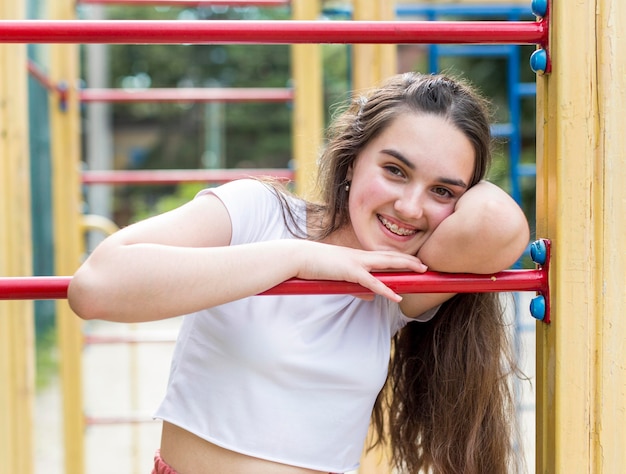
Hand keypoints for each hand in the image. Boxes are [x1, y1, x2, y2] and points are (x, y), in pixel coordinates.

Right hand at [292, 240, 427, 301]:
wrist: (300, 258)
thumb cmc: (316, 266)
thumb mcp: (338, 277)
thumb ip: (356, 287)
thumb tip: (370, 296)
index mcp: (358, 257)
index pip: (384, 256)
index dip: (400, 259)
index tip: (414, 262)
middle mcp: (360, 256)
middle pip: (391, 256)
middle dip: (410, 260)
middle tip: (426, 265)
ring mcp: (356, 262)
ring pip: (387, 263)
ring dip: (405, 266)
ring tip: (421, 271)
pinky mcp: (350, 272)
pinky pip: (372, 282)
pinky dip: (386, 289)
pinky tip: (397, 296)